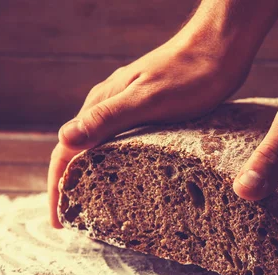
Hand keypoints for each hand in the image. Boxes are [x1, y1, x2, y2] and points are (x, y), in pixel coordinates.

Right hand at [48, 34, 250, 227]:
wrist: (219, 48)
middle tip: (75, 222)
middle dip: (71, 188)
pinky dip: (115, 166)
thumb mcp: (148, 99)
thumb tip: (64, 140)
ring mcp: (128, 108)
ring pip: (99, 148)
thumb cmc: (189, 74)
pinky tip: (127, 178)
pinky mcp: (148, 112)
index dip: (58, 188)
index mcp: (101, 104)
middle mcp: (108, 106)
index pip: (65, 151)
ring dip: (91, 178)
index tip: (58, 221)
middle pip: (78, 152)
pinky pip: (122, 144)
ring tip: (96, 209)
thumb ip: (107, 118)